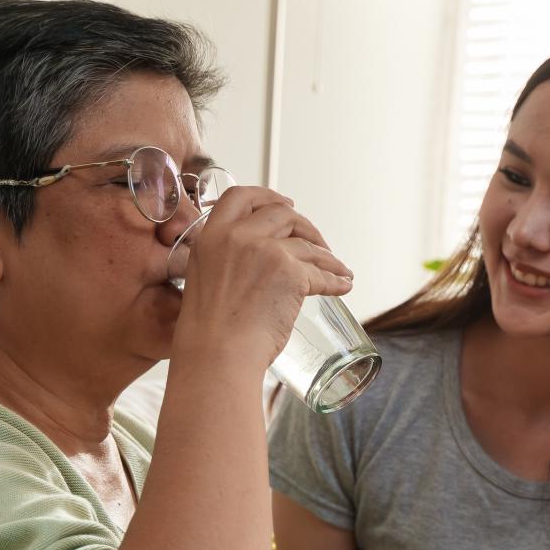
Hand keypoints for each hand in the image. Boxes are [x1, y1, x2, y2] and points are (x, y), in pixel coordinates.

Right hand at [171, 186, 353, 371]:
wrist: (217, 354)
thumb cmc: (211, 331)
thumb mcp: (207, 279)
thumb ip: (228, 258)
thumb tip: (260, 255)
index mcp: (211, 235)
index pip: (240, 197)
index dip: (267, 196)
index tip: (285, 203)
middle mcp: (237, 236)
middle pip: (280, 213)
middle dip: (304, 226)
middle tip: (316, 242)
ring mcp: (265, 250)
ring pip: (307, 243)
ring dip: (326, 255)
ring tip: (337, 268)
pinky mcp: (291, 271)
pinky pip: (322, 272)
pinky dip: (336, 279)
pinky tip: (342, 284)